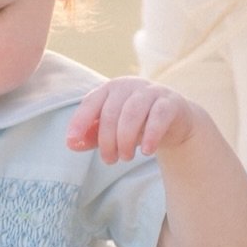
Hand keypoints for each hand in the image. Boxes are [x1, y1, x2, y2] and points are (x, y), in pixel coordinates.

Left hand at [65, 78, 198, 164]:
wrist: (174, 122)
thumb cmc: (137, 124)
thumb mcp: (112, 130)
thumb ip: (92, 136)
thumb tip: (71, 144)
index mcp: (110, 89)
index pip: (91, 103)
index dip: (80, 121)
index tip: (72, 141)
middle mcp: (129, 86)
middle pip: (111, 112)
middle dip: (107, 140)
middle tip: (110, 160)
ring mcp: (151, 92)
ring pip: (132, 113)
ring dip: (126, 139)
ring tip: (126, 158)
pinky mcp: (170, 102)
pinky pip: (159, 116)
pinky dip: (151, 135)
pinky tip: (146, 151)